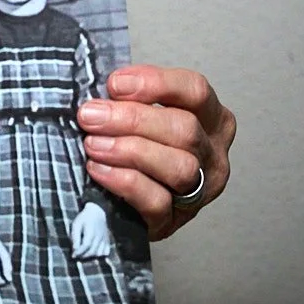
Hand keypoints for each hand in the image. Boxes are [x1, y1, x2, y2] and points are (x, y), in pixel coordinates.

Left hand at [70, 201, 112, 258]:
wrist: (97, 212)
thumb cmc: (84, 219)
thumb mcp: (76, 224)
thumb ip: (75, 237)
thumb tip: (74, 249)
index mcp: (91, 232)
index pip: (85, 246)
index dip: (79, 252)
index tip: (73, 255)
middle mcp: (99, 237)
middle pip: (92, 251)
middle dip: (83, 255)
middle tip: (77, 255)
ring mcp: (104, 239)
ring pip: (98, 253)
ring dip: (90, 255)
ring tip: (84, 253)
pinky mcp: (108, 240)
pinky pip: (105, 252)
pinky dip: (99, 254)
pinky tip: (93, 251)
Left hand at [79, 65, 234, 240]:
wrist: (124, 200)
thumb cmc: (136, 145)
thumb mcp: (141, 114)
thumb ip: (129, 98)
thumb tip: (100, 89)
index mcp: (212, 119)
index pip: (195, 90)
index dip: (155, 83)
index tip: (114, 84)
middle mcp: (213, 154)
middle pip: (185, 129)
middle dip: (131, 119)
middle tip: (91, 116)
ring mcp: (200, 191)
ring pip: (179, 166)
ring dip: (129, 150)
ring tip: (93, 144)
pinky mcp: (175, 220)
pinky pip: (157, 201)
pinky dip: (125, 182)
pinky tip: (98, 169)